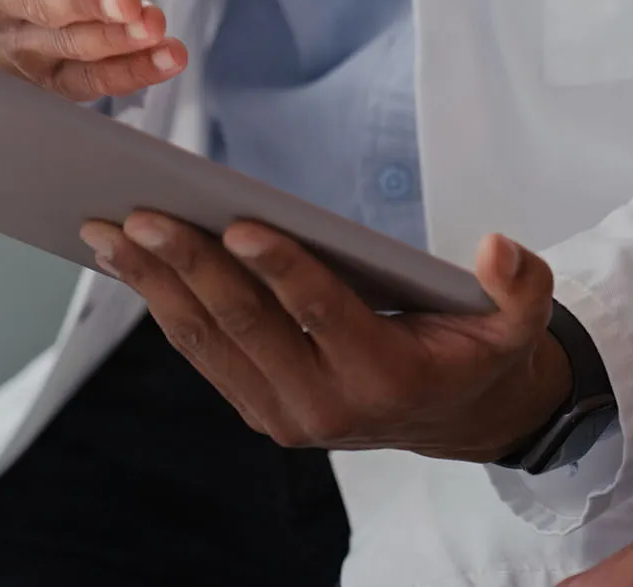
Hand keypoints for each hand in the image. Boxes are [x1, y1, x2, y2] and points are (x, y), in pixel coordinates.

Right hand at [0, 0, 186, 100]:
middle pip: (38, 5)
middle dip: (87, 8)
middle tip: (135, 4)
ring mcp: (18, 30)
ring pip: (61, 48)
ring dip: (112, 44)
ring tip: (158, 31)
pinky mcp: (47, 66)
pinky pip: (82, 82)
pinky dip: (125, 77)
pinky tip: (167, 59)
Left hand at [79, 214, 570, 462]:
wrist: (454, 419)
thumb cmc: (478, 354)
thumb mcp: (518, 325)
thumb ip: (520, 286)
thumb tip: (498, 249)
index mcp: (384, 378)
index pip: (323, 315)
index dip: (282, 269)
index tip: (239, 224)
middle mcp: (323, 406)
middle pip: (246, 326)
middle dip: (190, 266)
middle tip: (144, 213)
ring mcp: (281, 413)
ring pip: (208, 341)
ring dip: (155, 283)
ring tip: (111, 229)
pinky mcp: (255, 406)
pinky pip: (200, 352)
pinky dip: (160, 302)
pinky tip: (129, 259)